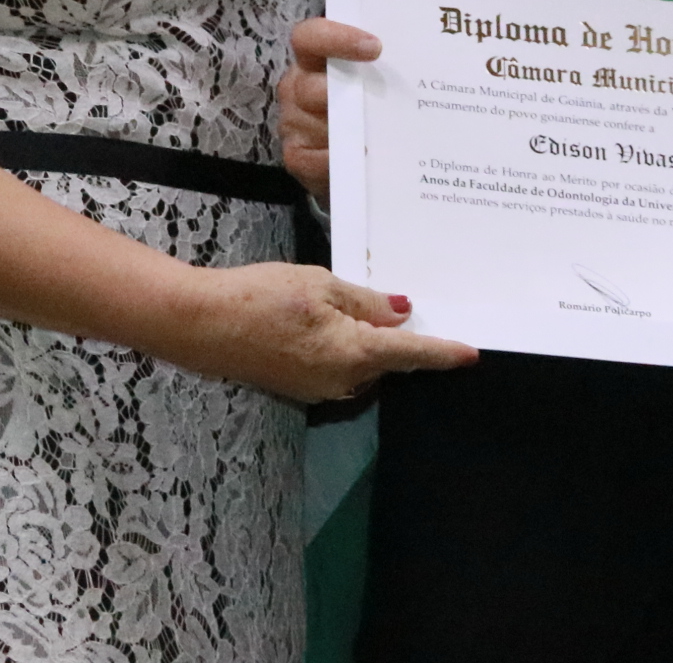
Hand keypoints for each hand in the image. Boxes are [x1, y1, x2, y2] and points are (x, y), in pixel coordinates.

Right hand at [159, 261, 476, 402]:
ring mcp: (318, 388)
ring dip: (370, 340)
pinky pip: (338, 366)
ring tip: (364, 304)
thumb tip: (401, 315)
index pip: (411, 355)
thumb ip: (365, 302)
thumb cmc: (261, 296)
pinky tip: (331, 320)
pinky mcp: (298, 385)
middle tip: (410, 305)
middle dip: (401, 337)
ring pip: (362, 363)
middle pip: (386, 360)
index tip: (471, 354)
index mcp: (353, 354)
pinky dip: (345, 346)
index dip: (443, 353)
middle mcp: (341, 381)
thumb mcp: (320, 285)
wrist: (201, 324)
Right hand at [278, 17, 379, 203]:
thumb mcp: (366, 79)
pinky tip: (365, 158)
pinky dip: (343, 159)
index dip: (337, 39)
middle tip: (380, 103)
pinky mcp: (295, 156)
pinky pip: (316, 159)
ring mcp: (292, 122)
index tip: (375, 48)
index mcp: (312, 59)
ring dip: (351, 131)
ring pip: (319, 125)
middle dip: (346, 95)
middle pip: (310, 86)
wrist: (347, 156)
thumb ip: (378, 66)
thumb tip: (420, 63)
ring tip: (382, 136)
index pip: (308, 37)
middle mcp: (296, 87)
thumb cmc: (363, 105)